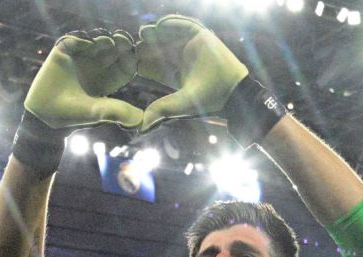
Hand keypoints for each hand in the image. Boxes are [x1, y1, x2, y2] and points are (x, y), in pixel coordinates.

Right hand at [25, 29, 142, 128]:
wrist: (45, 113)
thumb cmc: (73, 115)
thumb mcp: (97, 111)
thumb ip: (116, 111)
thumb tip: (140, 119)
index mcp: (108, 79)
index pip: (125, 65)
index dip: (131, 59)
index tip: (135, 56)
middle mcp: (96, 67)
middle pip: (114, 50)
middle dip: (120, 44)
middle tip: (124, 42)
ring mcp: (80, 58)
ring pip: (97, 41)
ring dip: (104, 39)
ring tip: (108, 41)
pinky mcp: (64, 52)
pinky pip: (75, 39)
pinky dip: (83, 38)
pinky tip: (89, 42)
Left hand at [137, 15, 248, 131]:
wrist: (232, 90)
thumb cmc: (209, 100)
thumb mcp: (181, 104)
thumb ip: (161, 110)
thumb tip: (140, 127)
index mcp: (175, 73)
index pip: (154, 66)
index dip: (141, 62)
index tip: (130, 60)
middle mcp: (182, 59)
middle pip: (159, 48)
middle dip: (146, 46)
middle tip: (133, 43)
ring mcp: (192, 46)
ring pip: (169, 36)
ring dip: (157, 33)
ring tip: (144, 32)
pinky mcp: (203, 36)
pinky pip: (186, 25)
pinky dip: (173, 23)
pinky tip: (160, 25)